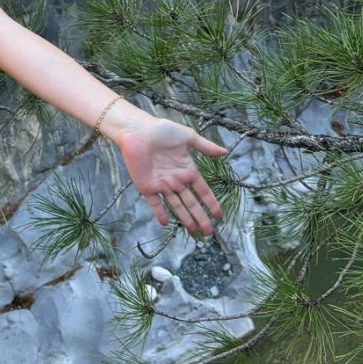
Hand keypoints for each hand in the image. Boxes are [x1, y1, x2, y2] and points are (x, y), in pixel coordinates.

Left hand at [114, 117, 227, 236]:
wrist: (137, 130)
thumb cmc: (161, 130)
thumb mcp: (187, 136)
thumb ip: (205, 146)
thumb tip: (225, 151)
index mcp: (187, 170)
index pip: (202, 190)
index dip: (211, 203)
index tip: (219, 216)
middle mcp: (176, 180)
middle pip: (191, 203)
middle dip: (200, 217)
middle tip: (209, 232)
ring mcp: (161, 184)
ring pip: (176, 205)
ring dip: (184, 218)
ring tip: (193, 231)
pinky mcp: (146, 186)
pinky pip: (154, 202)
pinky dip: (159, 212)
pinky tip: (165, 223)